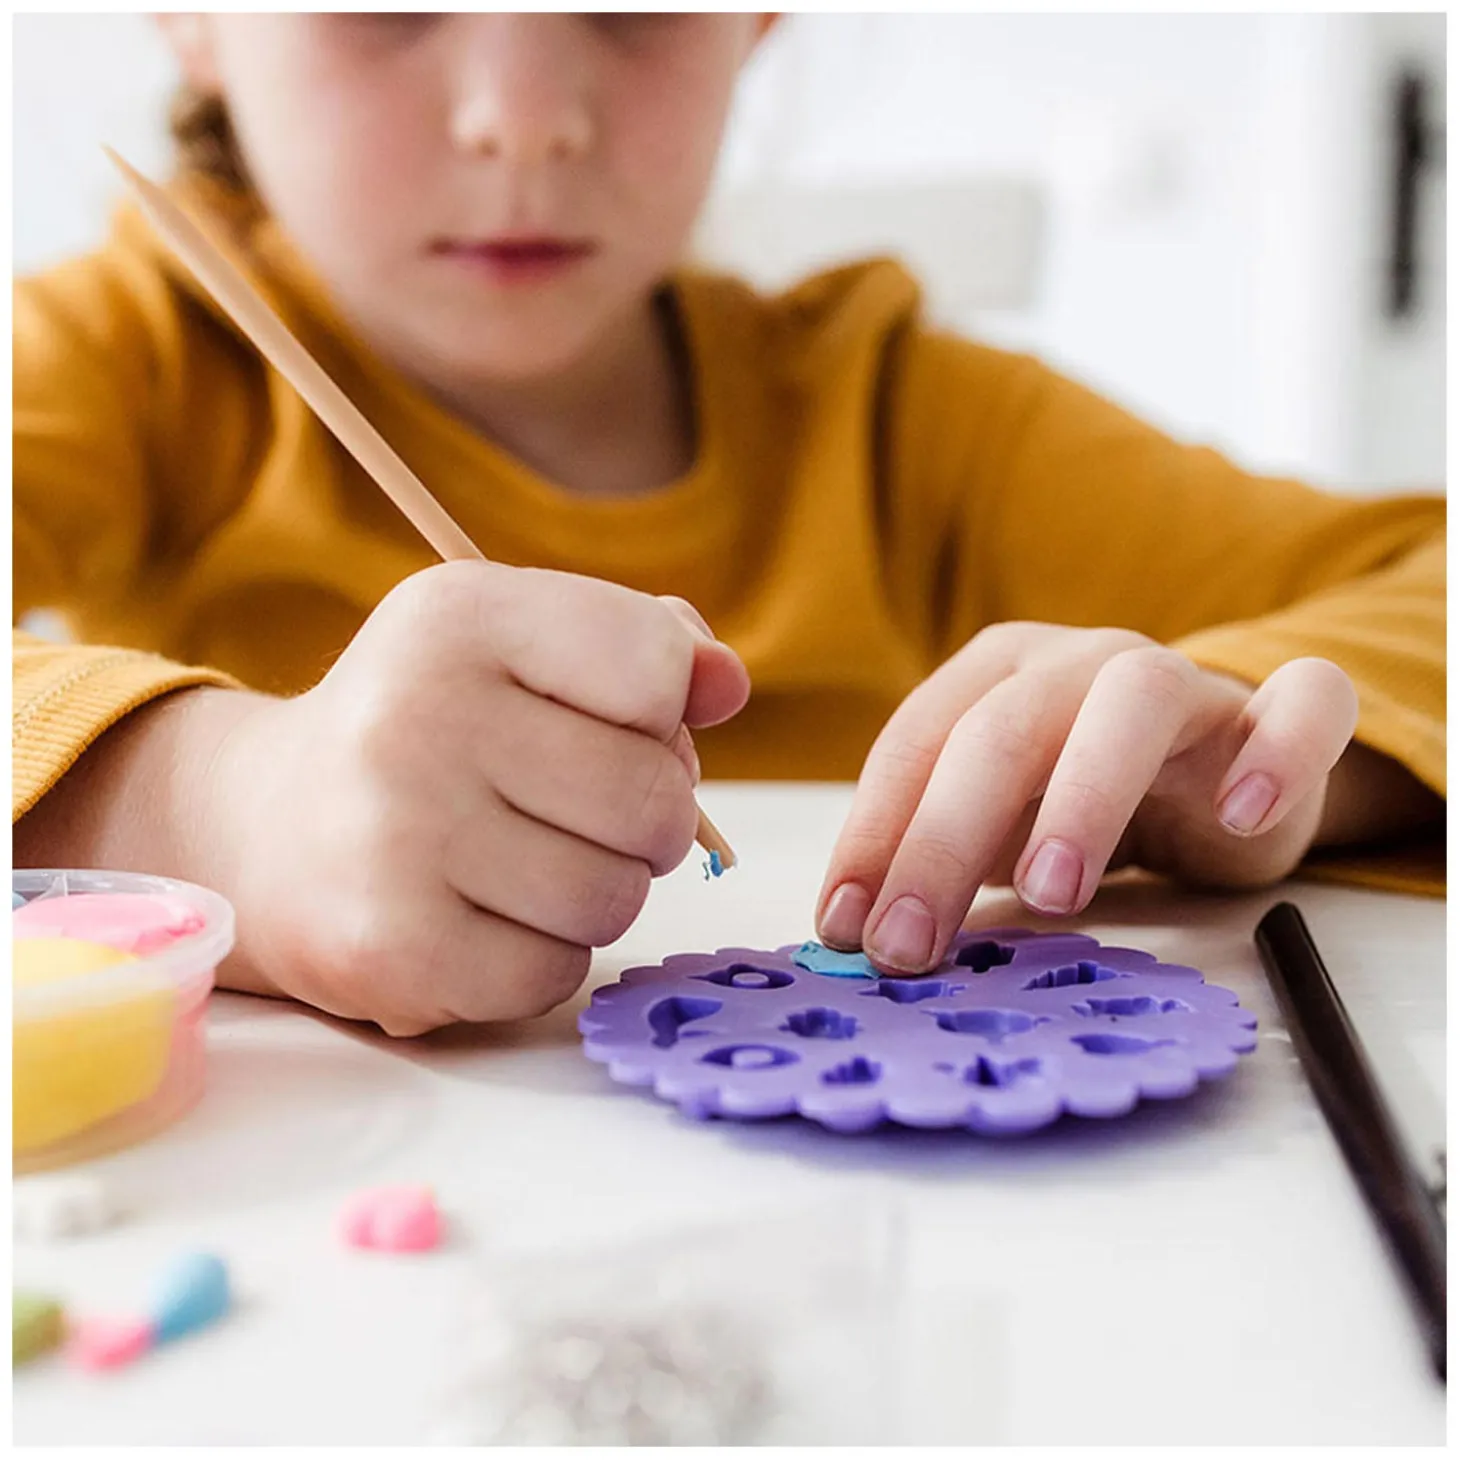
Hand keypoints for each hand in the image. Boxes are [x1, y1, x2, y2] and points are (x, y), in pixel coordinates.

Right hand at [20, 563, 748, 1033]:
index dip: (660, 712)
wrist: (269, 828)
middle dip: (645, 817)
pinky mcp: (389, 949)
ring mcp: (396, 838)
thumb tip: (726, 685)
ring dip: (598, 891)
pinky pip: (555, 973)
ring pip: (614, 897)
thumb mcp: (521, 642)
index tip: (604, 721)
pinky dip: (542, 956)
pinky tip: (484, 917)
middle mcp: (416, 716)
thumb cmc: (436, 726)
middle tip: (580, 810)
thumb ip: (643, 643)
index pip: (655, 667)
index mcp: (460, 615)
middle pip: (652, 798)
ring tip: (530, 862)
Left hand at [815, 622, 1358, 973]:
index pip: (917, 742)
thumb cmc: (1078, 799)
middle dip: (944, 841)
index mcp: (995, 676)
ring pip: (1132, 703)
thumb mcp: (997, 829)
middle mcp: (1077, 663)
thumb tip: (856, 934)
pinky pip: (1301, 705)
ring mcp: (1180, 679)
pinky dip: (1278, 753)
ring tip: (1052, 893)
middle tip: (912, 944)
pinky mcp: (1271, 713)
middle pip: (1002, 731)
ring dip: (1084, 796)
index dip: (876, 833)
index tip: (845, 927)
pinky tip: (1242, 814)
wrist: (1216, 768)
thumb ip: (938, 861)